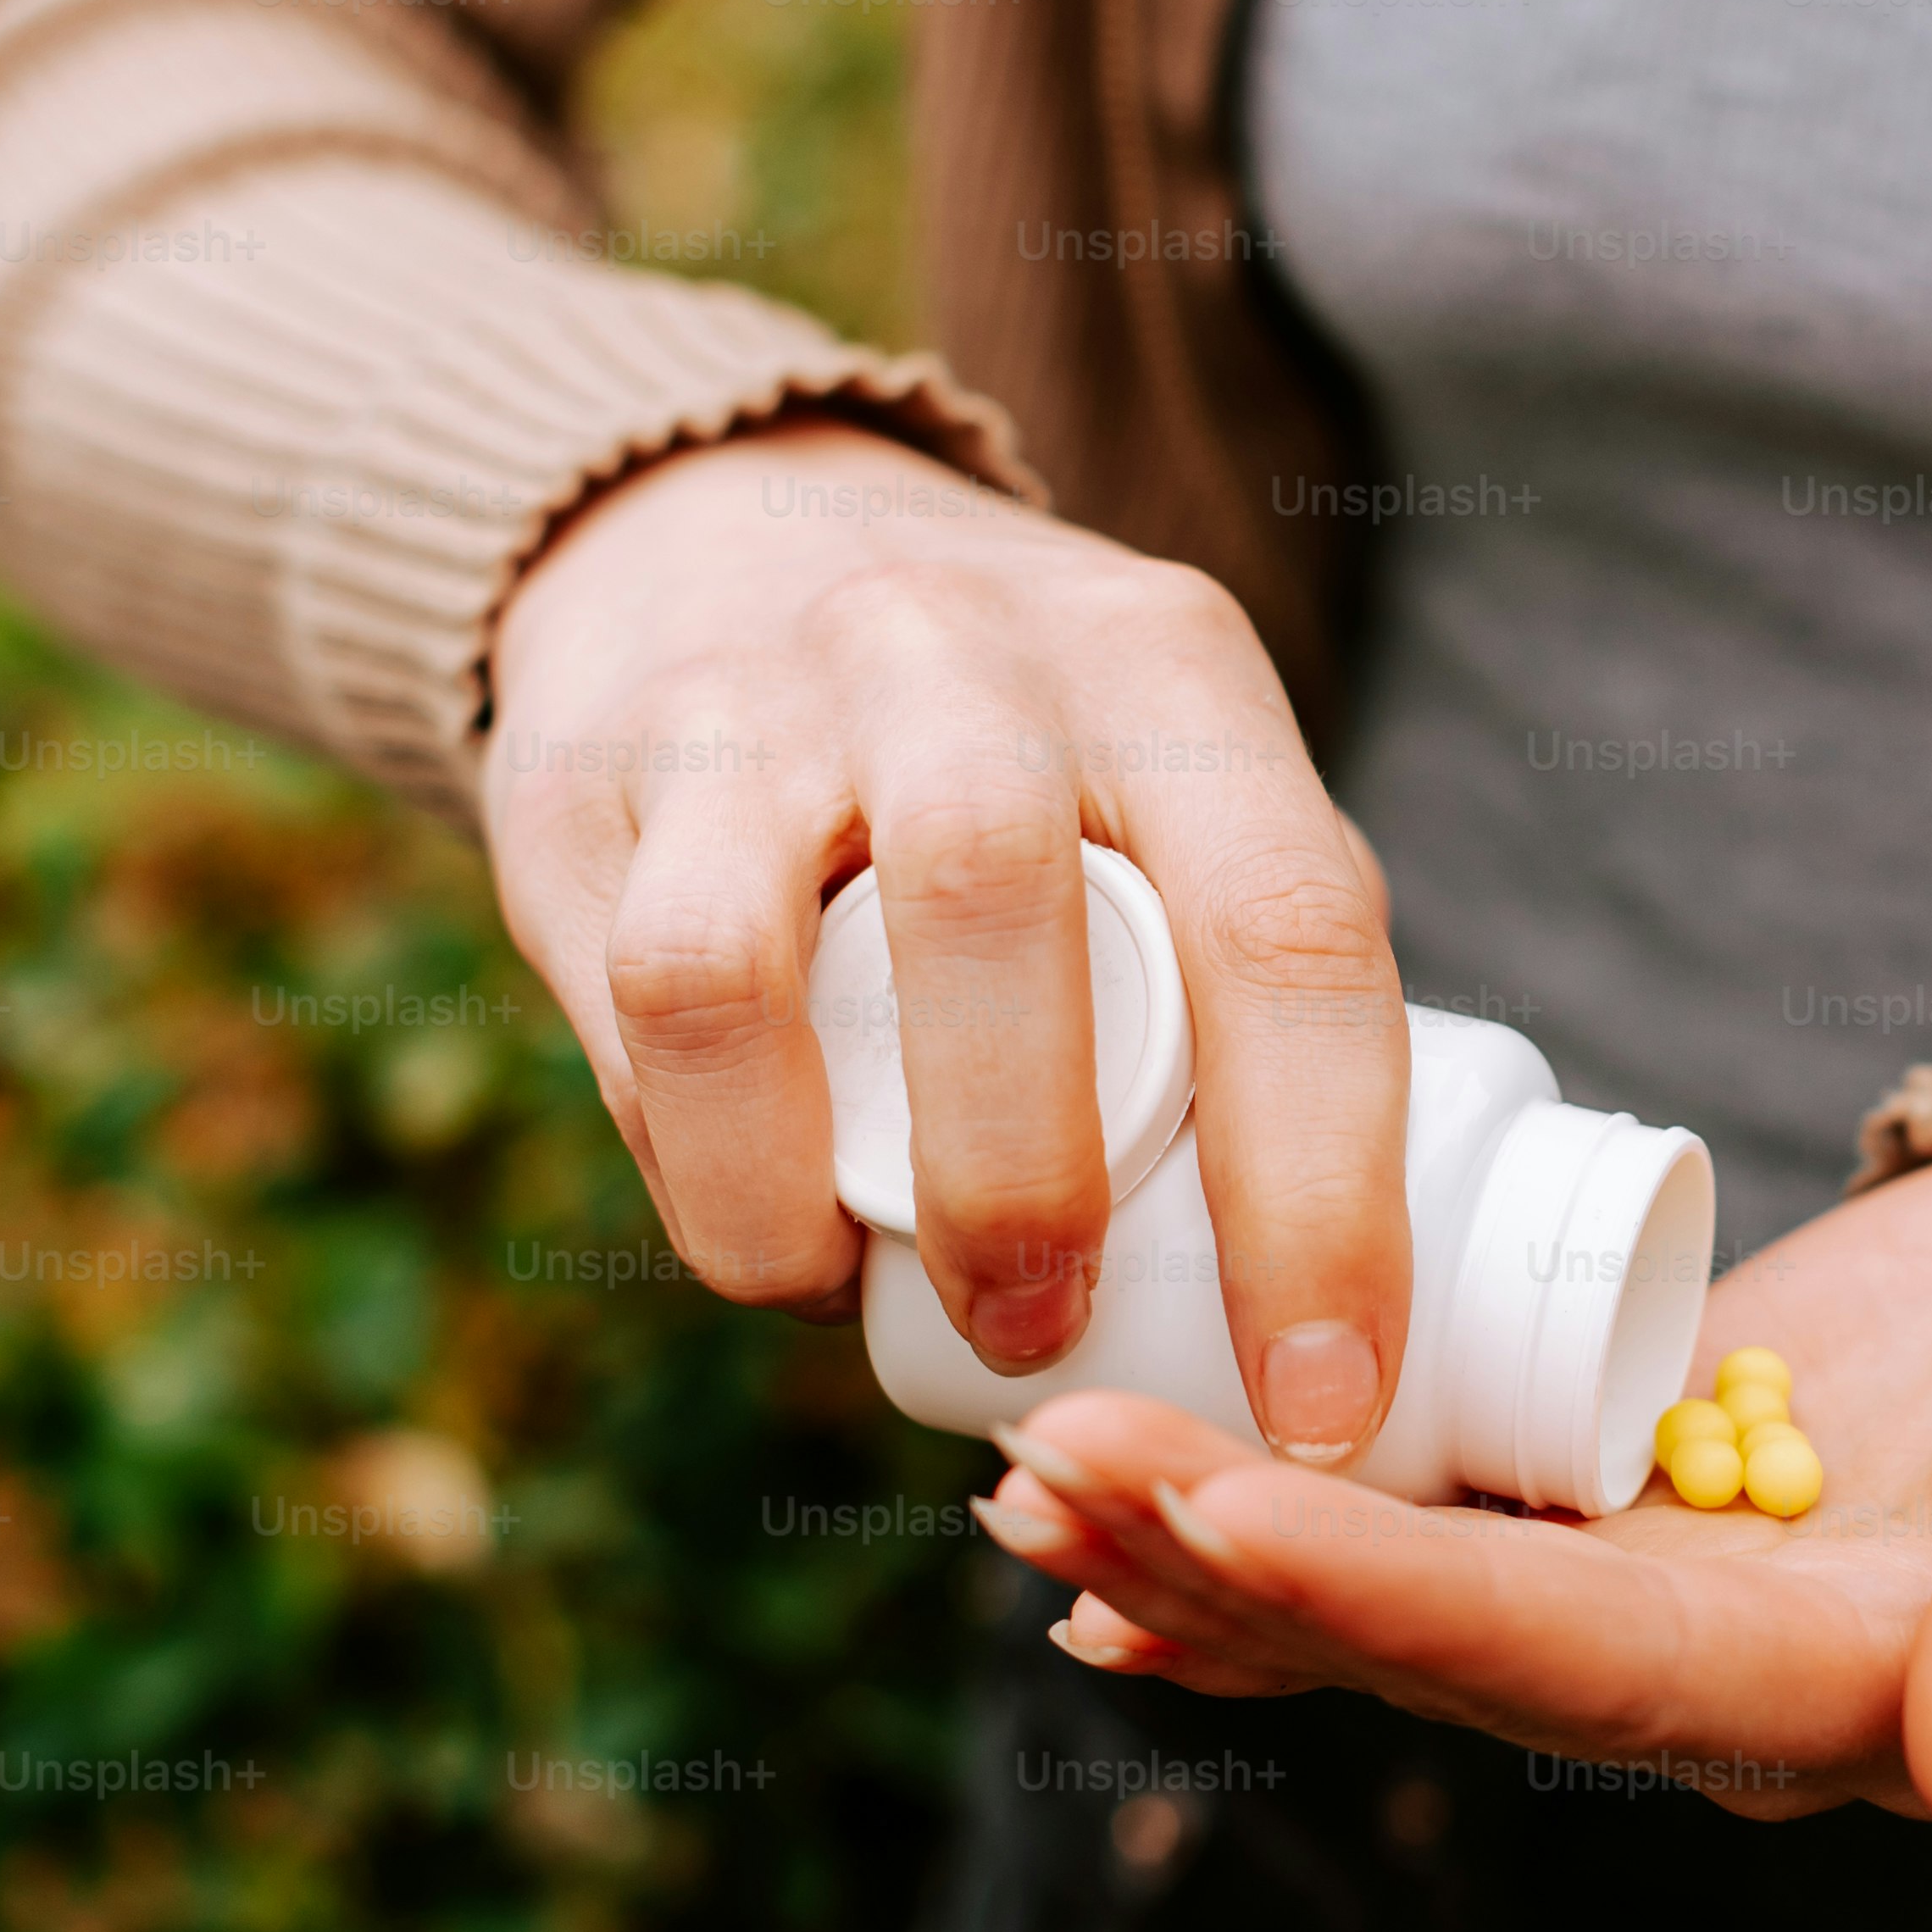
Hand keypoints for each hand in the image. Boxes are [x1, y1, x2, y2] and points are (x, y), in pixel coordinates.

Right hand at [482, 422, 1413, 1457]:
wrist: (726, 531)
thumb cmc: (1023, 744)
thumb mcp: (1174, 776)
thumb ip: (1251, 963)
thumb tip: (1341, 1290)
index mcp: (1169, 669)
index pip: (1287, 926)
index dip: (1323, 1192)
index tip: (1326, 1400)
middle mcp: (960, 652)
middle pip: (996, 903)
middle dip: (1027, 1180)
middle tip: (1051, 1341)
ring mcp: (753, 704)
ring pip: (750, 964)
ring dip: (830, 1188)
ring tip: (880, 1303)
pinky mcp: (590, 782)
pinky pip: (636, 1010)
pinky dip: (710, 1172)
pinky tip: (773, 1235)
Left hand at [976, 1110, 1931, 1821]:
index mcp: (1875, 1685)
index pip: (1588, 1668)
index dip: (1390, 1605)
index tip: (1204, 1516)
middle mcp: (1750, 1675)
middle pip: (1449, 1654)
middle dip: (1239, 1568)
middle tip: (1036, 1470)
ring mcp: (1693, 1584)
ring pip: (1415, 1595)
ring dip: (1223, 1544)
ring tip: (1028, 1472)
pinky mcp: (1660, 1478)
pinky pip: (1445, 1515)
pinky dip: (1291, 1505)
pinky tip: (1126, 1492)